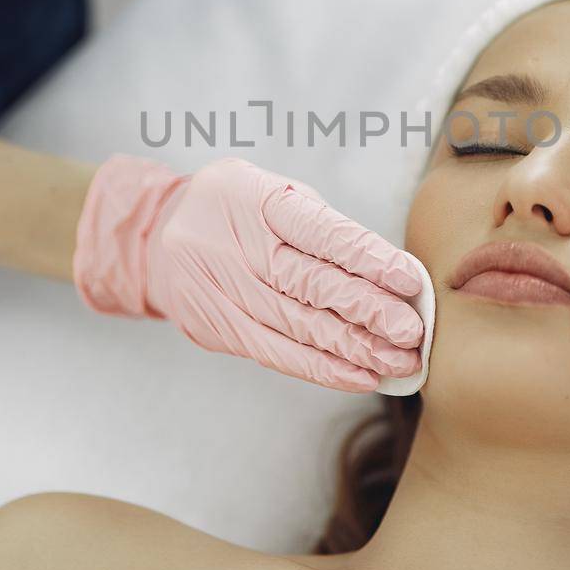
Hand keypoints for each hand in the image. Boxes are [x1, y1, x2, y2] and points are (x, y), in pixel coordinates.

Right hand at [73, 154, 424, 391]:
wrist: (157, 237)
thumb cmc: (238, 211)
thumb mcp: (273, 194)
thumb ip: (324, 228)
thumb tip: (390, 275)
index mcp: (256, 199)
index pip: (319, 231)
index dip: (366, 258)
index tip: (408, 281)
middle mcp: (235, 245)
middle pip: (309, 284)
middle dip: (367, 311)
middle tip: (412, 332)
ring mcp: (222, 289)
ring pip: (297, 325)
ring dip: (354, 348)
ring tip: (398, 360)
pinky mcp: (218, 327)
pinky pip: (276, 353)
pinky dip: (322, 368)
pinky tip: (359, 376)